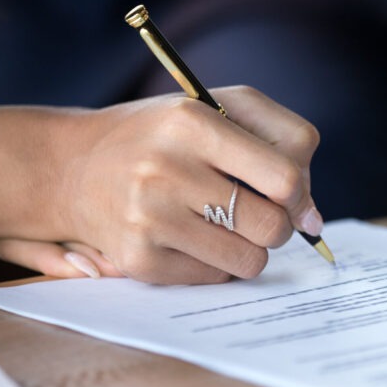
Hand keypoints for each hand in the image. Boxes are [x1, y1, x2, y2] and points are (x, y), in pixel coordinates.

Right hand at [0, 86, 322, 283]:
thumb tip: (313, 220)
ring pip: (250, 260)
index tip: (292, 195)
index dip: (301, 192)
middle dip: (277, 223)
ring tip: (222, 222)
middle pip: (273, 225)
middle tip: (254, 210)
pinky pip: (215, 279)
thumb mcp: (223, 107)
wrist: (73, 166)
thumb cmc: (167, 135)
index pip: (285, 176)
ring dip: (249, 247)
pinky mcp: (137, 259)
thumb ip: (284, 144)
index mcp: (192, 122)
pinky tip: (189, 237)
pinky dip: (216, 263)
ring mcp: (147, 218)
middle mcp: (165, 168)